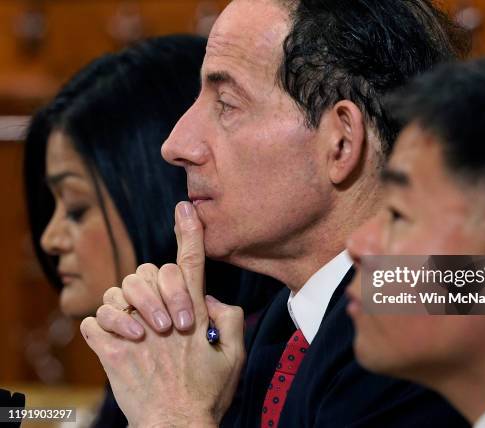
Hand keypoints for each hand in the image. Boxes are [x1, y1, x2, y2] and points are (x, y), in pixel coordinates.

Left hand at [81, 202, 245, 425]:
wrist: (175, 425)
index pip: (192, 263)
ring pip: (118, 292)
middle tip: (160, 314)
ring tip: (136, 326)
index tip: (184, 209)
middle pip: (151, 272)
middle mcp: (162, 317)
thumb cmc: (206, 394)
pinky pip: (92, 321)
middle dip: (153, 283)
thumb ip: (231, 318)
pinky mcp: (110, 352)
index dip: (190, 232)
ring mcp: (135, 334)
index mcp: (193, 314)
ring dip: (125, 304)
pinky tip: (112, 337)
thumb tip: (211, 298)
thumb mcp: (234, 355)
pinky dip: (99, 324)